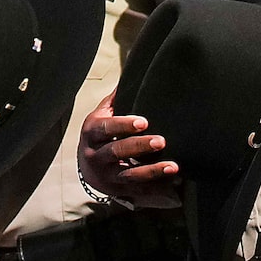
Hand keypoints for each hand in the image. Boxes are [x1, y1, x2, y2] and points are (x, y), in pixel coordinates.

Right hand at [78, 94, 179, 209]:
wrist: (87, 166)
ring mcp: (106, 175)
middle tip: (161, 141)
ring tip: (173, 166)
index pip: (105, 128)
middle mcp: (95, 155)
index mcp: (92, 133)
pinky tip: (172, 181)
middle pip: (116, 151)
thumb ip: (116, 99)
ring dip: (151, 171)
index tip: (144, 122)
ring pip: (128, 174)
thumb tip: (133, 72)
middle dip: (139, 146)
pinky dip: (155, 186)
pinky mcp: (117, 189)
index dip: (123, 125)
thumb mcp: (101, 115)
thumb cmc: (100, 134)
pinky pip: (137, 189)